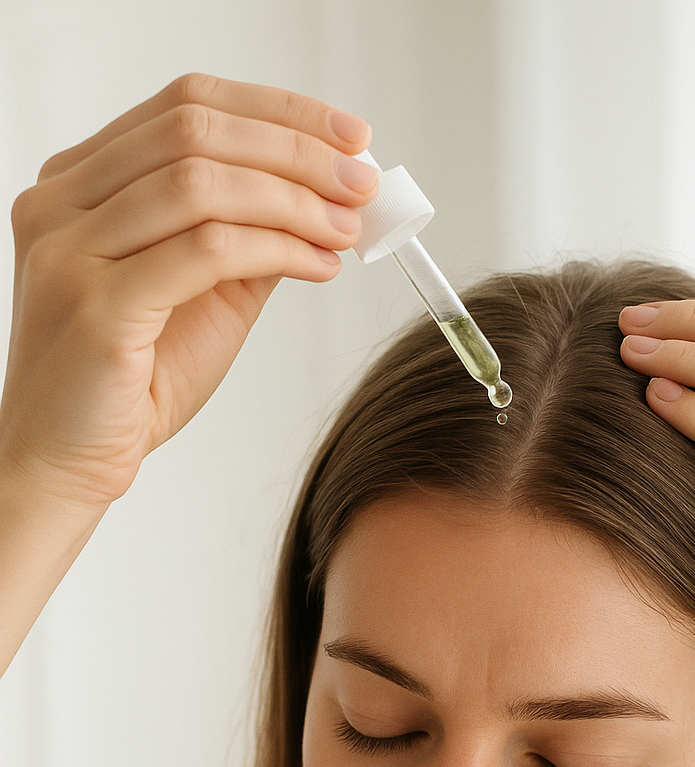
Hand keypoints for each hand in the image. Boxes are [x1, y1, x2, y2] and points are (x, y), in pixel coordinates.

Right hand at [0, 74, 377, 516]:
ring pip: (201, 184)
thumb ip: (249, 238)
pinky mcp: (95, 305)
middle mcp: (61, 201)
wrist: (68, 462)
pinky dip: (276, 249)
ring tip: (347, 226)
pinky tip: (317, 264)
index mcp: (78, 182)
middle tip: (362, 180)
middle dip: (296, 149)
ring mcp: (69, 249)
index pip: (185, 105)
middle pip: (194, 131)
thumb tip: (326, 194)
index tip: (350, 135)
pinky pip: (205, 251)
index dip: (277, 111)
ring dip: (294, 200)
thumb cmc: (130, 385)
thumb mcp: (205, 293)